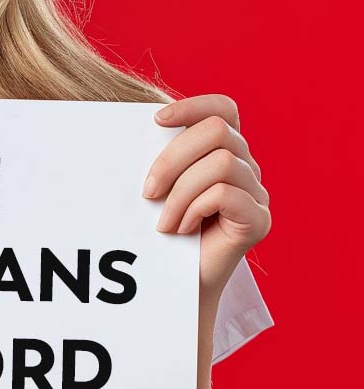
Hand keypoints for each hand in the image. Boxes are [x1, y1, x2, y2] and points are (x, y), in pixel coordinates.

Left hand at [142, 93, 270, 305]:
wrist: (174, 281)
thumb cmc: (160, 228)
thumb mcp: (158, 182)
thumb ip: (158, 153)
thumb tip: (129, 123)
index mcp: (224, 149)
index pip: (223, 108)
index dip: (193, 106)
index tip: (156, 121)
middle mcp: (246, 166)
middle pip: (217, 130)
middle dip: (172, 158)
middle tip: (147, 192)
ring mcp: (257, 193)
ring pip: (220, 163)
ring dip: (180, 193)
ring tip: (163, 221)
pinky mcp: (259, 220)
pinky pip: (226, 194)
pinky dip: (195, 209)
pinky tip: (182, 229)